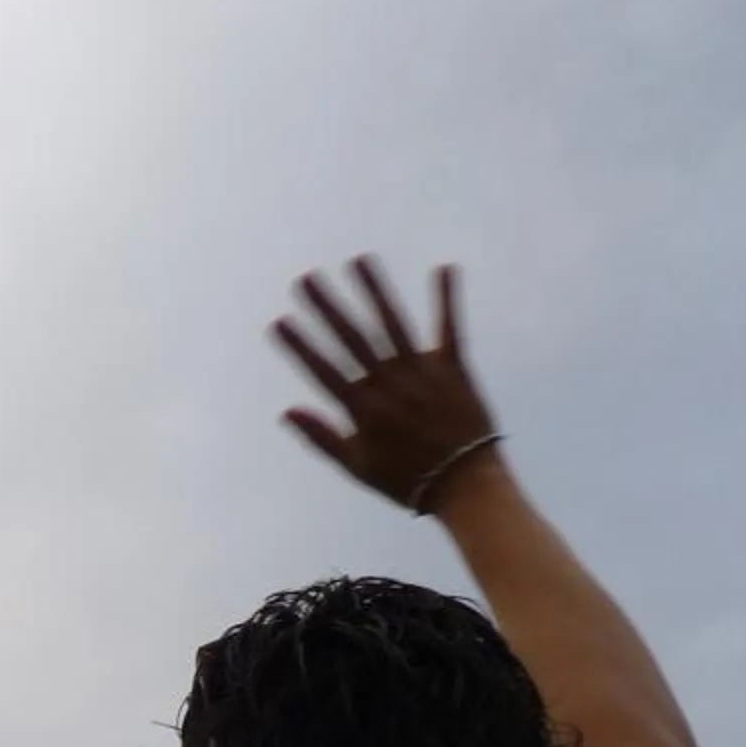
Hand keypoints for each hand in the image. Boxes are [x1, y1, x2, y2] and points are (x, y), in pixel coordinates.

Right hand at [271, 258, 503, 512]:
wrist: (465, 484)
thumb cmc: (406, 480)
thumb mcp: (356, 466)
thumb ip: (321, 437)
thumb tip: (286, 411)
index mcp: (363, 409)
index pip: (324, 369)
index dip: (300, 345)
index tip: (280, 321)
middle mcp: (389, 383)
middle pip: (352, 338)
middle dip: (327, 306)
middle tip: (307, 279)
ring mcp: (422, 373)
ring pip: (393, 324)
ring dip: (375, 290)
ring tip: (359, 262)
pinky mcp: (453, 368)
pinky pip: (450, 328)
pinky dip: (446, 299)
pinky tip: (444, 268)